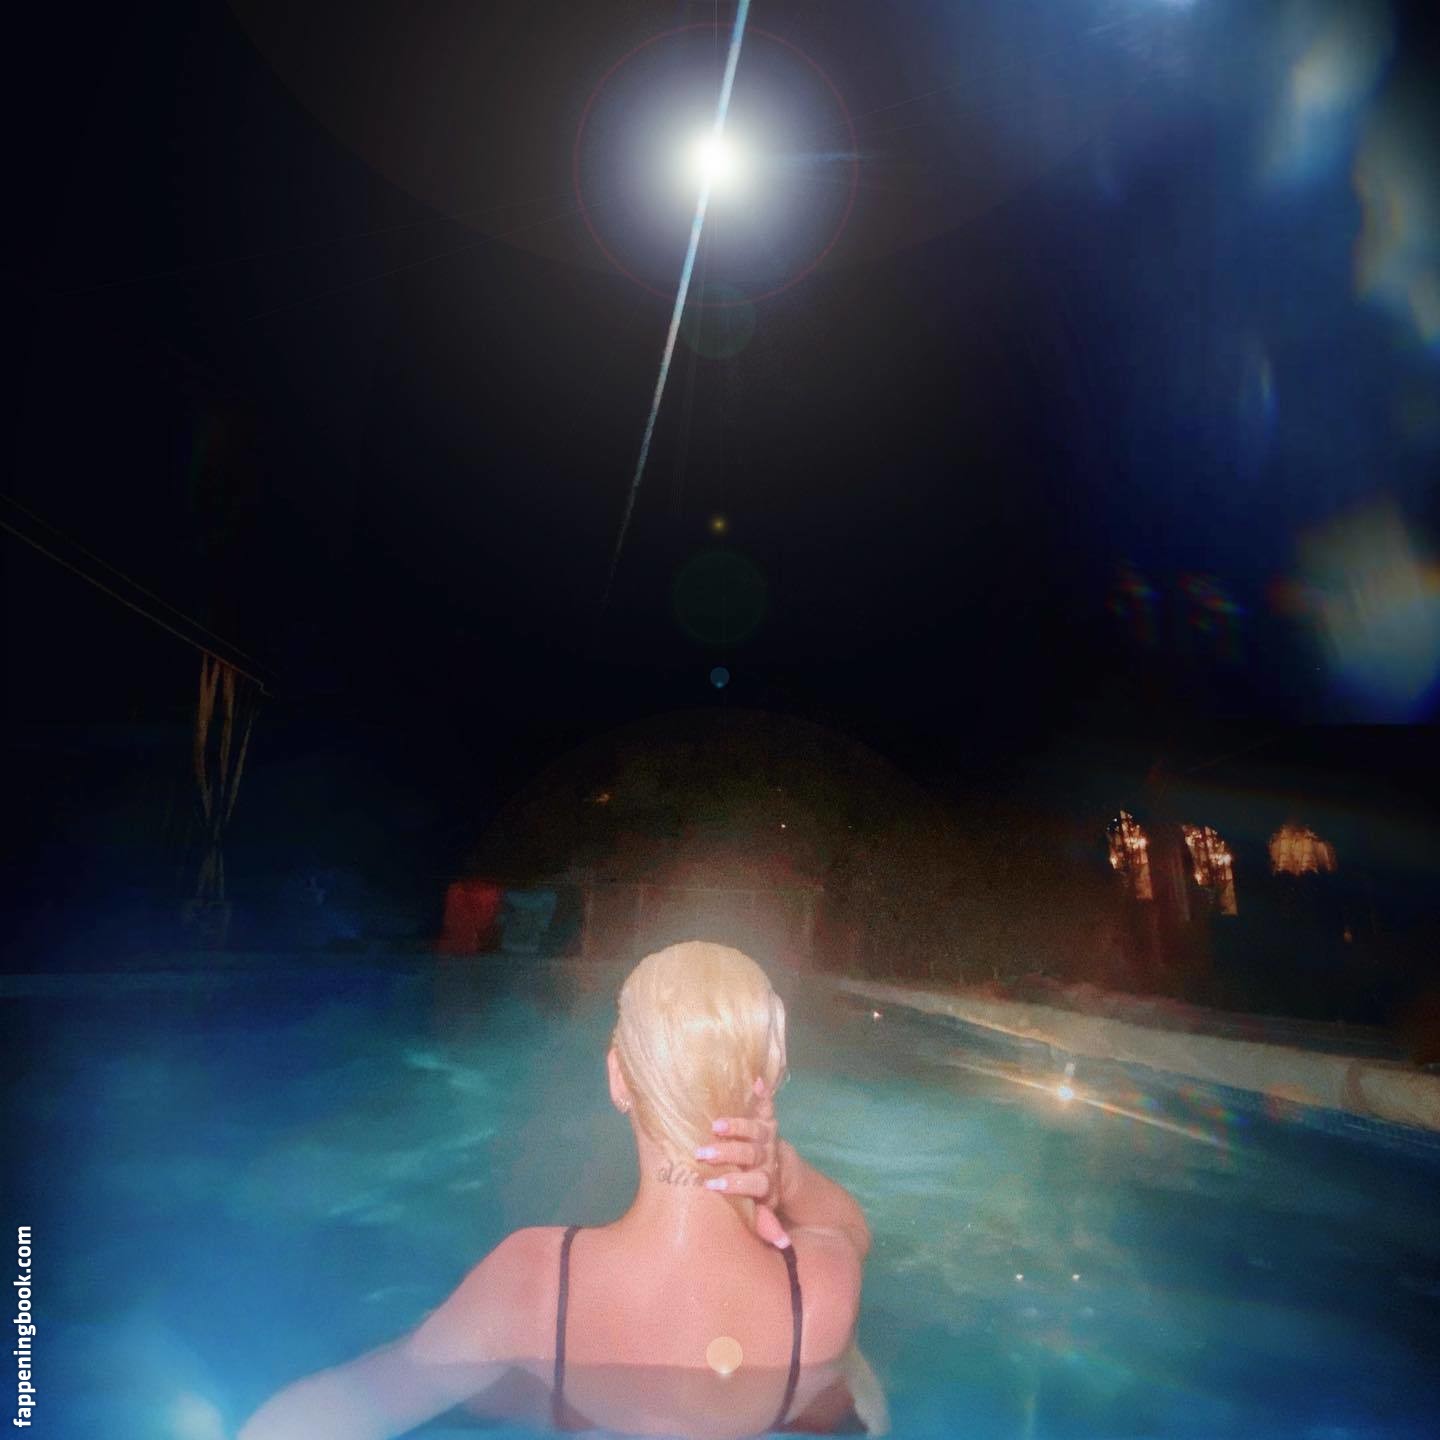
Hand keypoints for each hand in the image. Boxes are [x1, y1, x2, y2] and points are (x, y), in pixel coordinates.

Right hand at [697, 1077, 791, 1248]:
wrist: (781, 1169)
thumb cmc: (758, 1191)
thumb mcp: (761, 1208)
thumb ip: (764, 1222)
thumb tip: (779, 1245)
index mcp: (765, 1181)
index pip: (753, 1182)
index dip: (734, 1183)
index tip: (712, 1184)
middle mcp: (767, 1157)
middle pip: (750, 1154)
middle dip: (728, 1154)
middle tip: (703, 1154)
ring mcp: (768, 1136)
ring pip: (755, 1129)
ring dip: (736, 1126)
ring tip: (716, 1125)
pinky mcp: (768, 1119)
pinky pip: (767, 1105)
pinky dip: (764, 1093)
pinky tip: (757, 1080)